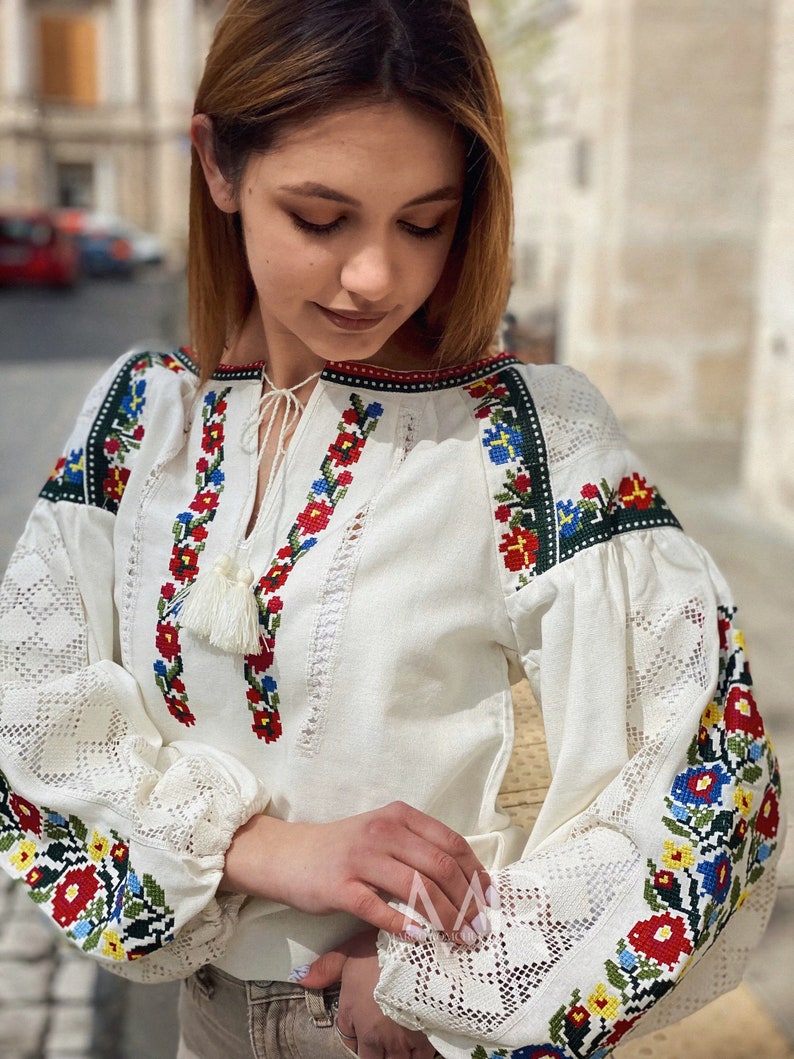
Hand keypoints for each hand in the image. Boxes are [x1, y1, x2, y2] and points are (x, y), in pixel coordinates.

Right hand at [222, 800, 496, 939]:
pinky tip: (419, 937)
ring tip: (459, 938)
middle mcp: (384, 832)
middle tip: (478, 929)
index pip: (451, 843)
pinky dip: (403, 925)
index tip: (490, 899)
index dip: (476, 873)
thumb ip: (418, 848)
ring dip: (445, 917)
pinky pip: (378, 908)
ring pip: (416, 887)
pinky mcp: (340, 886)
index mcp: (400, 816)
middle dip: (466, 901)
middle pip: (440, 867)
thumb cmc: (344, 849)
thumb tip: (466, 880)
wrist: (289, 854)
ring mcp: (361, 857)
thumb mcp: (384, 835)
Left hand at [300, 929, 435, 1057]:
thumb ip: (327, 970)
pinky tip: (417, 1043)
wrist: (415, 952)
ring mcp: (403, 1040)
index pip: (357, 1049)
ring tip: (399, 1043)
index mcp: (360, 1023)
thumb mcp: (349, 954)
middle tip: (382, 1040)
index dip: (360, 1044)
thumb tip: (303, 979)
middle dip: (379, 1053)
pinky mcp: (425, 1035)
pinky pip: (421, 1057)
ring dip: (398, 1055)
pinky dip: (418, 1053)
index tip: (364, 1034)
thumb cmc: (380, 952)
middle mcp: (380, 1038)